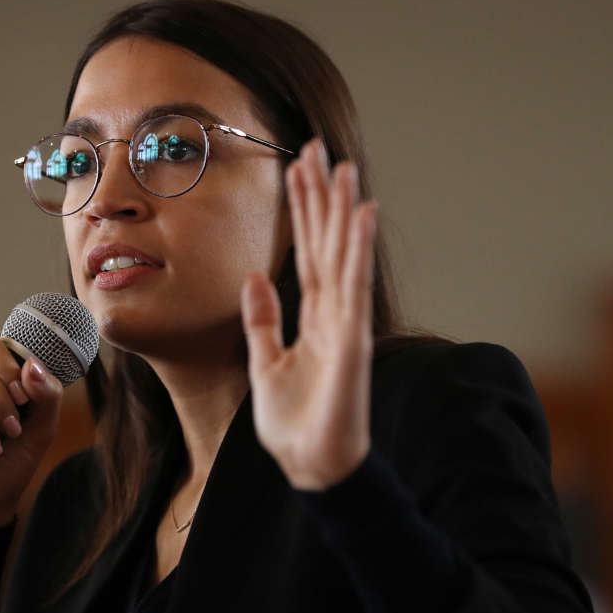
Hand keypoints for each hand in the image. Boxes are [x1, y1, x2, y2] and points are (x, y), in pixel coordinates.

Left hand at [240, 139, 377, 490]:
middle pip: (325, 243)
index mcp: (313, 317)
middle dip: (320, 196)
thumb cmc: (294, 423)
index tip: (296, 169)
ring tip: (341, 166)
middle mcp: (333, 313)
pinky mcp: (351, 341)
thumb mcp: (266, 363)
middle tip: (316, 147)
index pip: (306, 253)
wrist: (313, 465)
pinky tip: (359, 215)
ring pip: (342, 255)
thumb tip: (254, 278)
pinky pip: (351, 287)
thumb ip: (263, 320)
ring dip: (342, 210)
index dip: (302, 212)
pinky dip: (354, 250)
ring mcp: (346, 324)